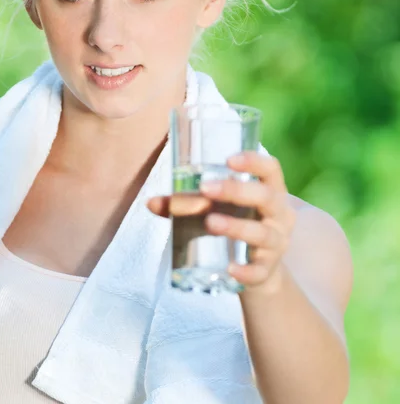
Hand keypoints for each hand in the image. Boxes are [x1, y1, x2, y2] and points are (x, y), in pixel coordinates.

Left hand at [146, 151, 296, 293]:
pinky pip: (259, 271)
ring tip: (210, 222)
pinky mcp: (267, 270)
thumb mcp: (215, 209)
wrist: (256, 270)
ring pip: (263, 233)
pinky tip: (231, 269)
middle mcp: (279, 215)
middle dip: (235, 191)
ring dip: (236, 226)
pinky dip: (246, 270)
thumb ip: (184, 204)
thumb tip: (151, 202)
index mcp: (269, 191)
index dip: (254, 161)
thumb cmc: (234, 224)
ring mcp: (276, 243)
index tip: (229, 159)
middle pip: (266, 197)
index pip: (271, 169)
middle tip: (206, 189)